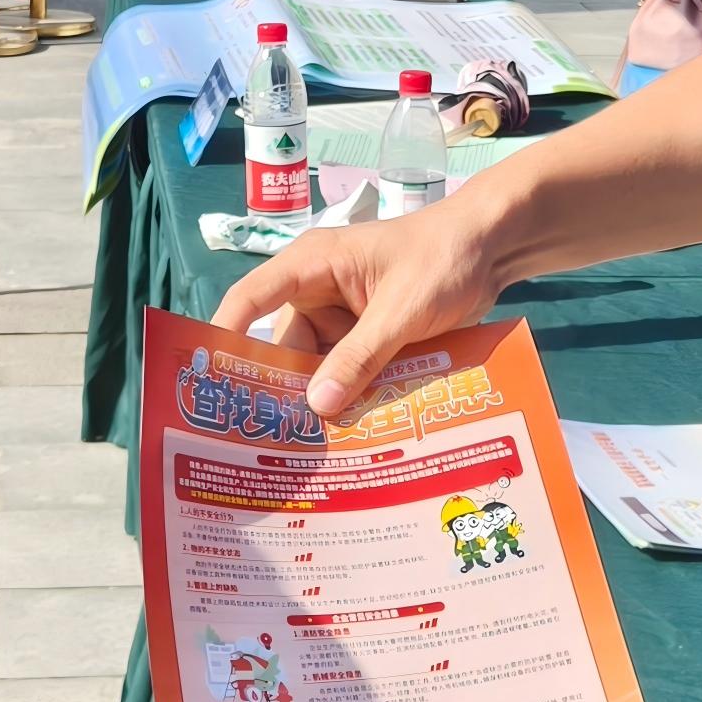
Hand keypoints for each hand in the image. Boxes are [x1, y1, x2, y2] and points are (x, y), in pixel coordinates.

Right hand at [213, 196, 509, 420]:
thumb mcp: (402, 309)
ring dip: (321, 401)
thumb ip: (361, 356)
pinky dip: (350, 397)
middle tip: (273, 444)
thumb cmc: (442, 258)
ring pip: (317, 367)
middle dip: (283, 390)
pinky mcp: (368, 337)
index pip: (251, 297)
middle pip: (284, 348)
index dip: (225, 336)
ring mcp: (343, 317)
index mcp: (312, 266)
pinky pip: (348, 372)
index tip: (208, 380)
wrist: (493, 249)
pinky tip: (349, 435)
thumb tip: (318, 406)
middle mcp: (318, 292)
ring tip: (312, 452)